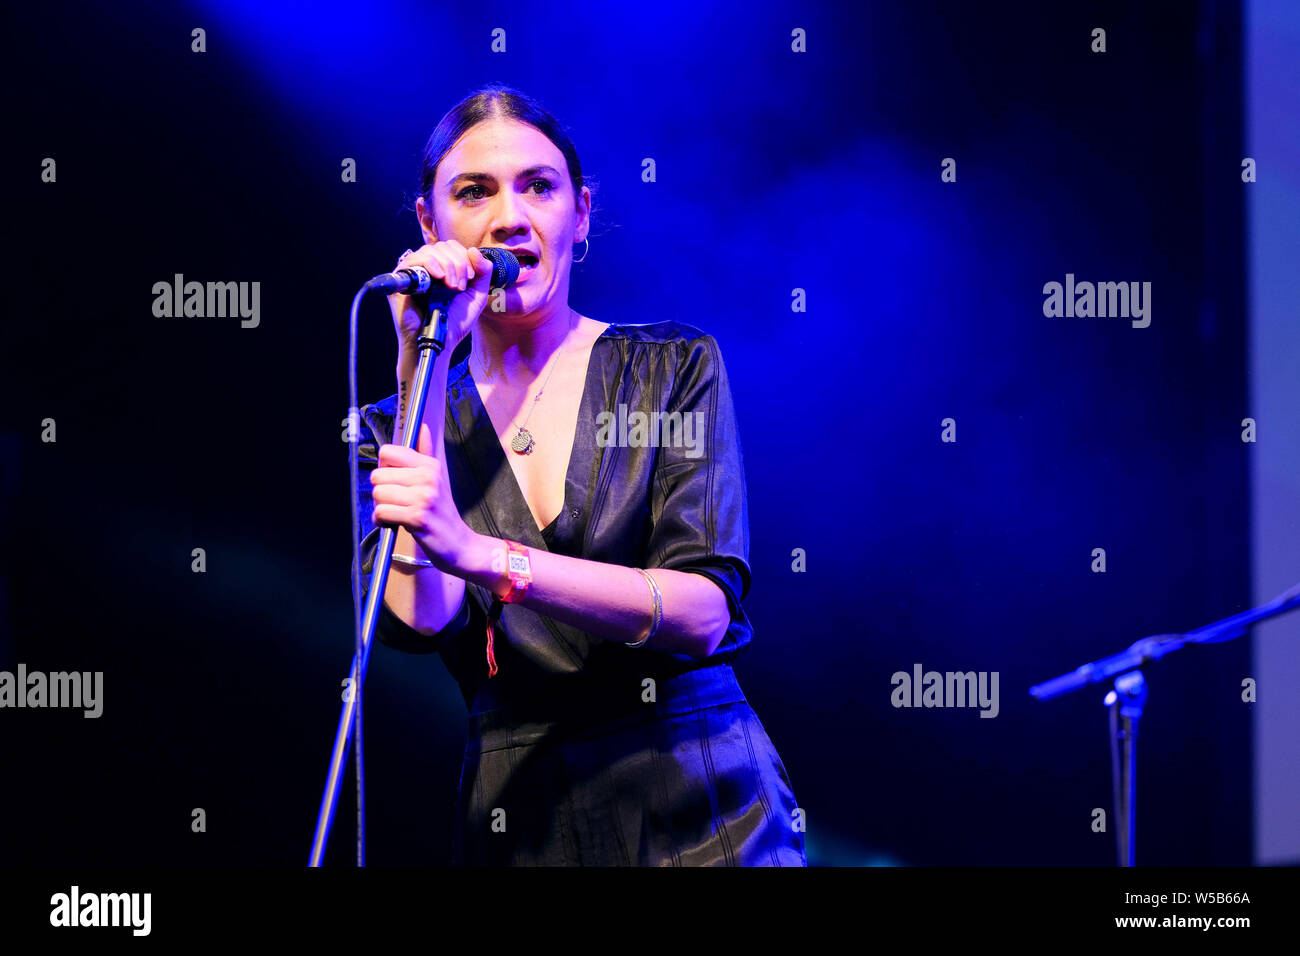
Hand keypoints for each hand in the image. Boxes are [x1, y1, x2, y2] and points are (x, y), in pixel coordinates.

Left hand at [370, 421, 475, 573]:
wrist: (458, 543)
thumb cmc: (442, 512)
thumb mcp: (437, 478)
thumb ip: (425, 452)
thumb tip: (422, 427)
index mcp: (430, 465)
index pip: (388, 452)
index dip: (384, 468)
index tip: (394, 480)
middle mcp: (427, 477)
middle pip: (377, 475)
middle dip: (381, 491)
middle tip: (396, 501)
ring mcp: (423, 497)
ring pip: (378, 494)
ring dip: (381, 507)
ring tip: (396, 512)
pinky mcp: (417, 517)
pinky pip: (382, 512)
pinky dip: (382, 520)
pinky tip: (394, 522)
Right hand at [387, 240, 497, 355]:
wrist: (439, 341)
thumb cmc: (455, 322)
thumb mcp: (477, 295)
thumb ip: (483, 272)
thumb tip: (474, 250)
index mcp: (443, 269)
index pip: (452, 247)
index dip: (464, 257)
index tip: (471, 279)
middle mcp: (427, 268)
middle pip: (443, 247)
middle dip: (458, 263)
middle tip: (460, 286)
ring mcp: (413, 272)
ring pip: (430, 251)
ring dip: (448, 266)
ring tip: (452, 287)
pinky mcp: (401, 279)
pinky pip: (414, 259)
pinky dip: (431, 264)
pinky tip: (440, 278)